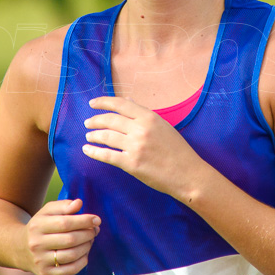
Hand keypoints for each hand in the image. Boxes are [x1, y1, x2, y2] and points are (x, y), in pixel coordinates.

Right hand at [19, 199, 99, 274]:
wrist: (20, 248)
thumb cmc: (40, 227)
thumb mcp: (47, 211)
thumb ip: (63, 206)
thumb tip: (78, 203)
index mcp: (38, 226)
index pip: (65, 223)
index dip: (84, 221)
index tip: (96, 220)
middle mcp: (37, 244)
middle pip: (70, 240)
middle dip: (88, 234)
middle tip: (95, 230)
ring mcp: (41, 261)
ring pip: (72, 255)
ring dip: (87, 247)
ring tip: (90, 240)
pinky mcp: (46, 274)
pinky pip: (70, 270)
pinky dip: (82, 261)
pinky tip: (84, 253)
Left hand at [82, 96, 205, 199]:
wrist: (187, 174)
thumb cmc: (178, 150)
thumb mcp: (163, 126)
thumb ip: (144, 114)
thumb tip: (127, 100)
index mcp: (149, 117)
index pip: (121, 104)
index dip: (103, 102)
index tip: (92, 103)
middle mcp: (141, 129)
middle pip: (110, 120)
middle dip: (95, 120)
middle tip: (87, 123)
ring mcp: (135, 147)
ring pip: (106, 137)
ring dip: (94, 136)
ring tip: (89, 136)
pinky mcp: (131, 164)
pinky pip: (107, 155)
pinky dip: (94, 152)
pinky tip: (87, 150)